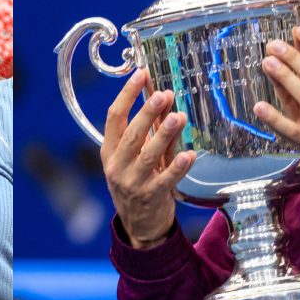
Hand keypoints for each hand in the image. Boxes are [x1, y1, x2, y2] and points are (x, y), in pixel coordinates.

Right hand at [101, 69, 196, 248]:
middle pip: (131, 134)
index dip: (127, 94)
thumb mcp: (134, 156)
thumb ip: (148, 129)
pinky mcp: (151, 196)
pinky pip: (166, 179)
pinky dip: (178, 167)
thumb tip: (161, 97)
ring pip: (148, 155)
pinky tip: (189, 154)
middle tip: (163, 95)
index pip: (114, 117)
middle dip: (147, 113)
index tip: (140, 75)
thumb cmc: (137, 181)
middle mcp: (117, 165)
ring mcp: (133, 182)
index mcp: (109, 150)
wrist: (138, 224)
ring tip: (178, 117)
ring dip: (164, 135)